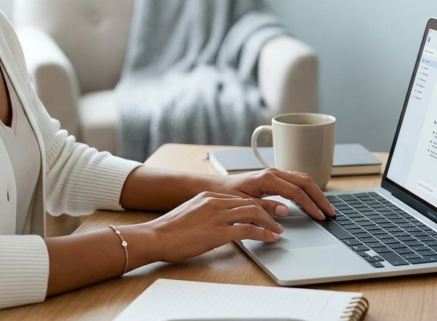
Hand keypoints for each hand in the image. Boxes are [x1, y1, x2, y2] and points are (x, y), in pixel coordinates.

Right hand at [141, 192, 284, 262]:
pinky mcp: (218, 232)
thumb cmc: (168, 231)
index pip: (240, 198)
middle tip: (281, 219)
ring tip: (279, 231)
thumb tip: (218, 223)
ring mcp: (217, 216)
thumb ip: (206, 214)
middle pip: (250, 202)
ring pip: (253, 213)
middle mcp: (214, 202)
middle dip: (269, 210)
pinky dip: (262, 234)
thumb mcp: (190, 215)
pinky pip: (247, 230)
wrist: (155, 237)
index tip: (268, 211)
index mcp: (208, 196)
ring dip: (270, 222)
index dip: (258, 205)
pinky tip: (270, 239)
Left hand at [214, 168, 335, 220]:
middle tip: (331, 212)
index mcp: (267, 179)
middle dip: (319, 197)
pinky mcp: (274, 178)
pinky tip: (312, 200)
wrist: (216, 189)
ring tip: (326, 207)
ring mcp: (275, 174)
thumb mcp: (244, 204)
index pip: (296, 192)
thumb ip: (265, 207)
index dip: (310, 205)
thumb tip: (285, 211)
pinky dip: (308, 190)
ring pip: (303, 179)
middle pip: (305, 182)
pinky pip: (296, 181)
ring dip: (316, 192)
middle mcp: (273, 173)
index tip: (320, 216)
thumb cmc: (227, 195)